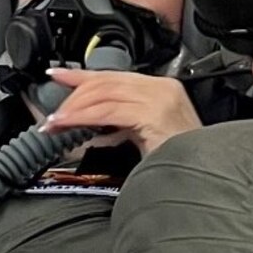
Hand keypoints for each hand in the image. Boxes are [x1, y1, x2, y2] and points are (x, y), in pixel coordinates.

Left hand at [43, 69, 201, 157]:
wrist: (201, 178)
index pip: (115, 76)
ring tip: (55, 122)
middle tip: (52, 114)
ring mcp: (160, 98)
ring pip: (104, 94)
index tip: (58, 75)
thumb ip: (124, 125)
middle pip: (107, 82)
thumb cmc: (178, 162)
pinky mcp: (154, 113)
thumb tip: (91, 126)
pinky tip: (71, 125)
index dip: (82, 74)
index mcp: (164, 89)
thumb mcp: (147, 136)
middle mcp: (163, 88)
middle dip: (73, 95)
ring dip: (74, 108)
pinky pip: (108, 111)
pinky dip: (84, 117)